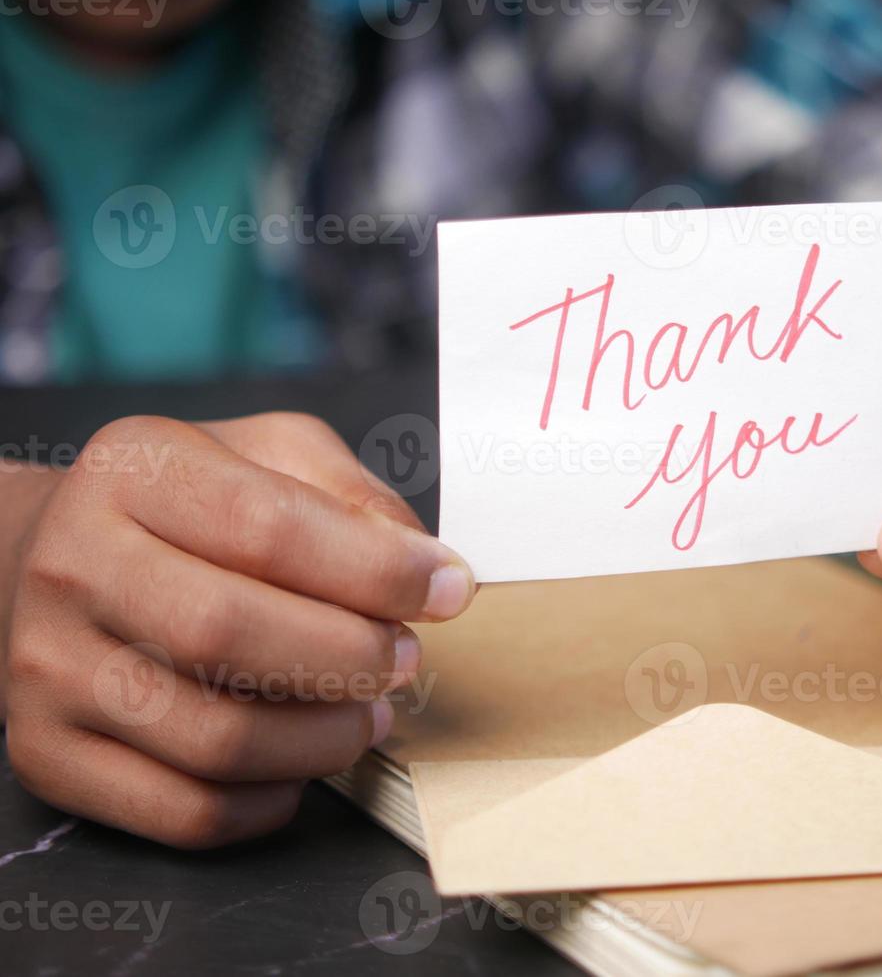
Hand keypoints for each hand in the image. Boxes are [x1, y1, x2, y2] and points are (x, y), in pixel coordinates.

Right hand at [4, 413, 475, 846]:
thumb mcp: (272, 455)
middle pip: (229, 634)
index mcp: (135, 471)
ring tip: (367, 714)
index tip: (447, 590)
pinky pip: (185, 810)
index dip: (379, 570)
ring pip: (215, 737)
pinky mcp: (51, 756)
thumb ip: (352, 496)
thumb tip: (427, 571)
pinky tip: (301, 763)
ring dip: (324, 739)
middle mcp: (75, 565)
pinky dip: (270, 800)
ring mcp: (50, 669)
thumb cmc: (189, 508)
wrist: (54, 558)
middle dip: (351, 658)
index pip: (269, 528)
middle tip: (404, 661)